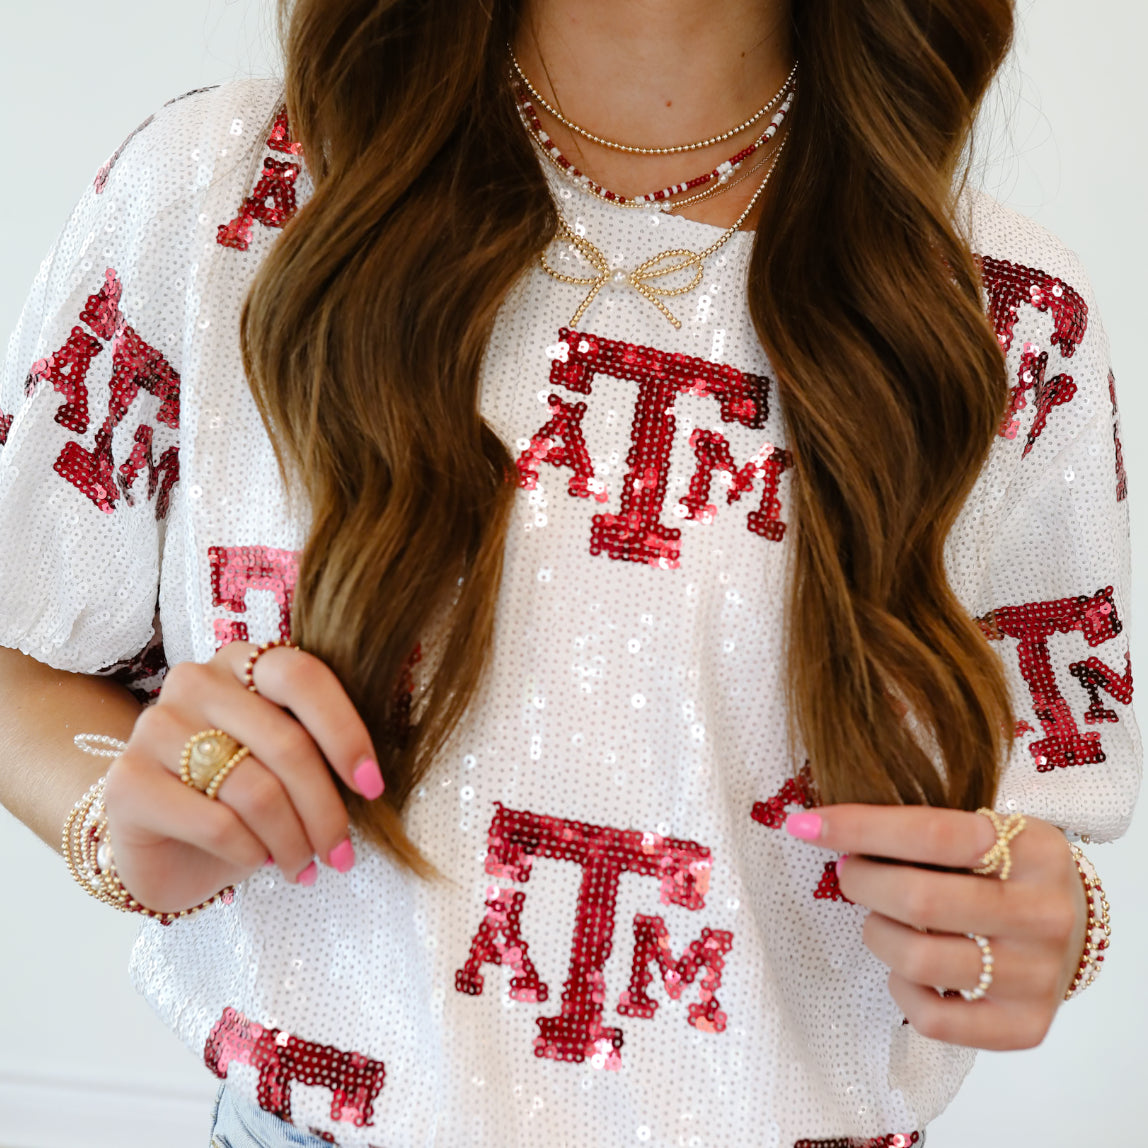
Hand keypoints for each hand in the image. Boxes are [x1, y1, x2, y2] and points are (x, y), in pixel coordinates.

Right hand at [101, 641, 384, 912]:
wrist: (165, 846)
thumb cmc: (240, 796)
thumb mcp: (286, 763)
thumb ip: (319, 746)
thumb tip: (372, 779)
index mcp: (243, 661)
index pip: (303, 677)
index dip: (345, 732)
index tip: (372, 786)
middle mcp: (196, 681)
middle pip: (286, 742)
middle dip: (325, 809)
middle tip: (342, 853)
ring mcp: (155, 726)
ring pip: (255, 788)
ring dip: (293, 840)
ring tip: (304, 866)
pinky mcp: (127, 782)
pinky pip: (217, 823)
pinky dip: (251, 853)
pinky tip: (257, 864)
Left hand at [785, 804, 1087, 1049]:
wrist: (1071, 928)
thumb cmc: (1003, 869)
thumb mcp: (984, 831)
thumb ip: (922, 830)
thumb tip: (825, 828)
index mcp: (1034, 848)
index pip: (932, 833)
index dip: (861, 827)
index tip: (806, 825)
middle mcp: (1044, 912)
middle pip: (920, 899)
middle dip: (862, 882)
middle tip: (849, 873)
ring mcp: (1038, 974)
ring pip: (919, 960)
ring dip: (877, 933)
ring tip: (880, 919)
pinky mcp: (1026, 1026)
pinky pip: (934, 1020)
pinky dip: (901, 990)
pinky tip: (904, 969)